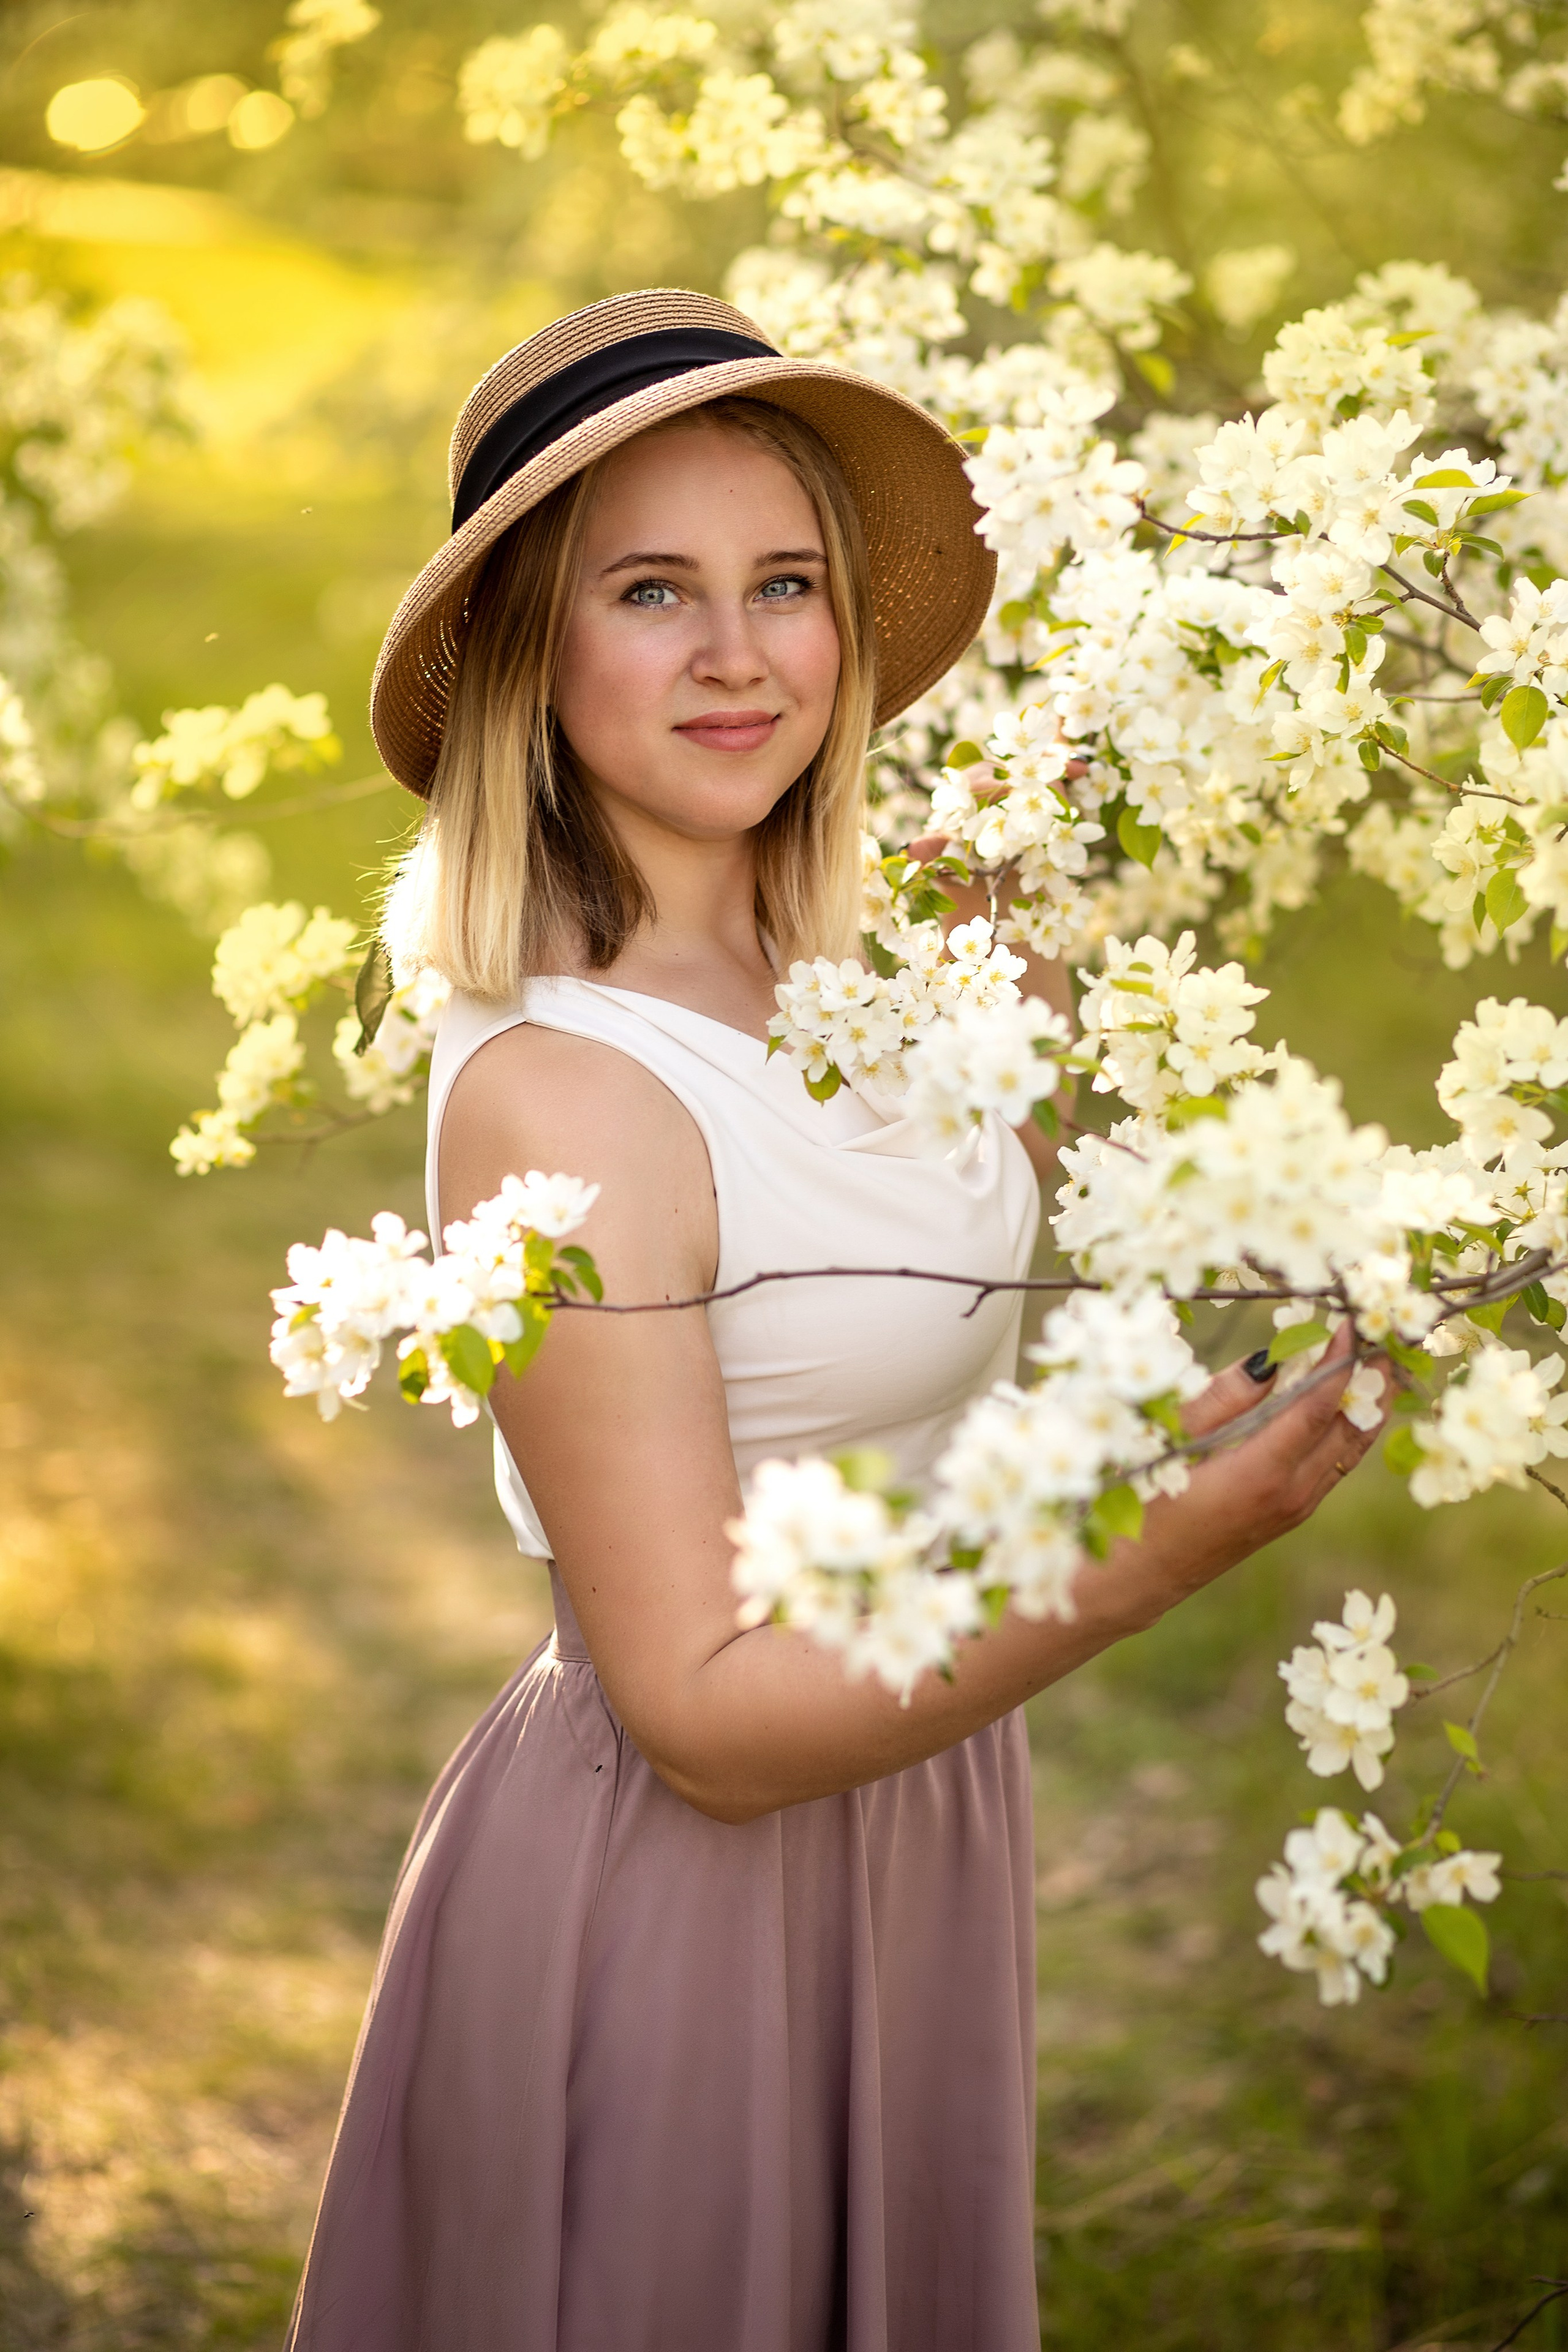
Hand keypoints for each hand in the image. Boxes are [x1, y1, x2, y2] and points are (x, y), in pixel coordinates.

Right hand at [1119, 1324, 1392, 1616]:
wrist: (1139, 1576)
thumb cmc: (1142, 1503)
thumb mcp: (1171, 1442)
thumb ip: (1222, 1399)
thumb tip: (1272, 1359)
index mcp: (1261, 1473)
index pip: (1317, 1407)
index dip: (1340, 1361)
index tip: (1353, 1321)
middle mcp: (1291, 1493)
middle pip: (1350, 1428)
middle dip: (1372, 1379)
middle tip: (1389, 1333)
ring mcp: (1295, 1507)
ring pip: (1350, 1449)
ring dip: (1367, 1403)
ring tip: (1381, 1361)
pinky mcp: (1290, 1513)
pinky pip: (1335, 1463)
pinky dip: (1348, 1427)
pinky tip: (1345, 1403)